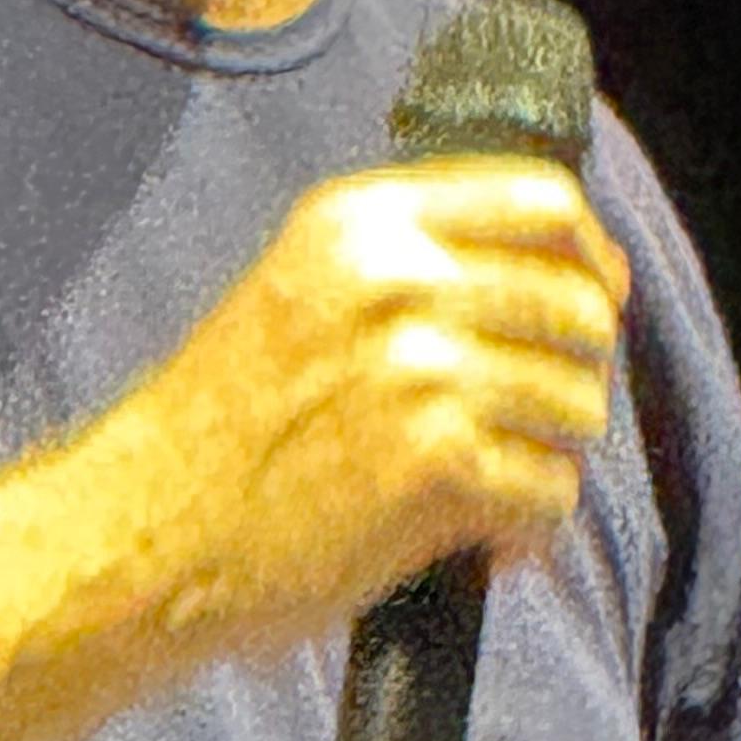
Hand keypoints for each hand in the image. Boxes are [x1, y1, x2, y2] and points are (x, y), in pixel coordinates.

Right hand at [69, 157, 628, 668]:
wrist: (145, 530)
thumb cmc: (224, 426)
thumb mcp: (304, 289)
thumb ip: (415, 259)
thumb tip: (584, 271)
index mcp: (360, 221)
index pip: (545, 200)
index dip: (591, 258)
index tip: (595, 302)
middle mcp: (395, 279)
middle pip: (581, 308)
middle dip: (576, 375)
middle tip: (534, 423)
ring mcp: (417, 371)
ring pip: (578, 405)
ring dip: (550, 455)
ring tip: (493, 482)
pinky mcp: (433, 466)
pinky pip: (550, 493)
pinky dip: (526, 529)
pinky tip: (478, 541)